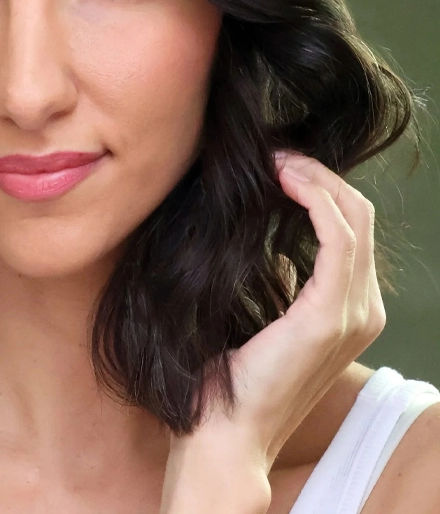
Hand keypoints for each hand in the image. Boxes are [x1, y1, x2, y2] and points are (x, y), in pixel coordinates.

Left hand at [169, 150, 385, 476]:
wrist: (222, 430)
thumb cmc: (230, 373)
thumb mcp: (262, 312)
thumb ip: (280, 278)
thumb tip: (268, 240)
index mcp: (346, 309)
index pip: (352, 227)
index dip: (320, 186)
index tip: (276, 164)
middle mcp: (362, 309)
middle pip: (359, 214)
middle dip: (319, 174)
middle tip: (274, 154)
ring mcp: (353, 313)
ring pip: (353, 216)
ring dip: (315, 178)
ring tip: (275, 160)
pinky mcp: (331, 315)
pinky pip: (338, 236)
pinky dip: (315, 197)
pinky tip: (283, 179)